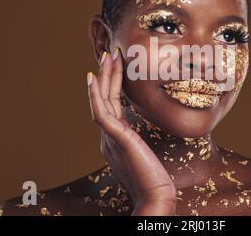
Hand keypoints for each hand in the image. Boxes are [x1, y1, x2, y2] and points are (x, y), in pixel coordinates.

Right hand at [86, 49, 176, 215]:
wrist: (155, 196)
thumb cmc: (154, 178)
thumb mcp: (144, 152)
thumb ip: (137, 139)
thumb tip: (139, 130)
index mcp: (116, 138)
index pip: (112, 105)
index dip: (112, 85)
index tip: (115, 67)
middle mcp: (108, 135)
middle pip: (105, 99)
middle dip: (107, 75)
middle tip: (109, 54)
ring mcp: (109, 136)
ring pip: (102, 101)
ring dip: (104, 77)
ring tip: (107, 57)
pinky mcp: (114, 138)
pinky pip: (101, 111)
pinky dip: (95, 94)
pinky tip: (94, 77)